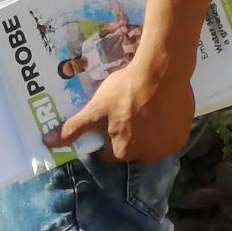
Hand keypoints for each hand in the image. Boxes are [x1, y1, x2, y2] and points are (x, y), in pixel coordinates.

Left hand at [43, 59, 194, 163]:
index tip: (106, 122)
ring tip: (141, 108)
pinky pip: (168, 136)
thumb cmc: (124, 91)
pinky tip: (157, 109)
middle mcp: (147, 157)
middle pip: (130, 150)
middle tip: (124, 112)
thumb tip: (49, 143)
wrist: (162, 74)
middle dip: (125, 135)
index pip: (108, 153)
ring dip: (145, 132)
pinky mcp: (182, 137)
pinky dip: (162, 127)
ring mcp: (167, 148)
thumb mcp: (95, 109)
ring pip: (150, 144)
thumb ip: (74, 128)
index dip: (104, 138)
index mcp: (123, 153)